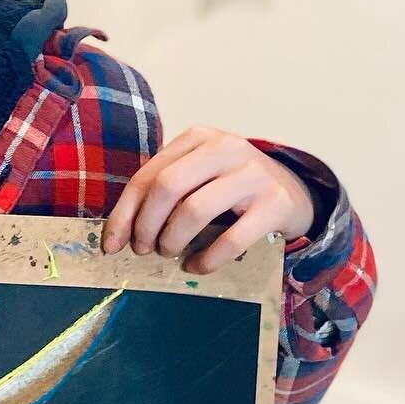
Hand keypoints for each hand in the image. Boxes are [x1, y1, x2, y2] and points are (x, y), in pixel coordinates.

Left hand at [101, 127, 313, 274]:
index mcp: (198, 138)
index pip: (148, 176)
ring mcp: (253, 174)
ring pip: (195, 210)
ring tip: (170, 254)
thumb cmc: (231, 189)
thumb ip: (162, 193)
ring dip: (173, 240)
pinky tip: (197, 265)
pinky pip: (231, 238)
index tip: (112, 245)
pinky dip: (207, 258)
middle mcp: (225, 148)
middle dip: (146, 225)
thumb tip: (118, 234)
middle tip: (144, 249)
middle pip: (167, 188)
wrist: (292, 193)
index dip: (124, 214)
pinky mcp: (275, 204)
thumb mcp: (197, 178)